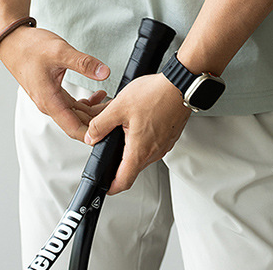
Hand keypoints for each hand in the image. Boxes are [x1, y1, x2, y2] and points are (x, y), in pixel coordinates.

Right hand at [0, 26, 110, 140]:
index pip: (74, 128)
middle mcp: (49, 104)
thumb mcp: (60, 52)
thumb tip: (104, 73)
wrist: (13, 41)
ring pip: (76, 113)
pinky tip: (98, 94)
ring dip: (94, 111)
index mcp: (49, 101)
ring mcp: (50, 99)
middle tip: (119, 112)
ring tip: (113, 102)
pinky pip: (72, 104)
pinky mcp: (52, 92)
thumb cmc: (30, 47)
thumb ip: (84, 63)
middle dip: (98, 121)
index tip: (109, 134)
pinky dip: (86, 102)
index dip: (92, 135)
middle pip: (77, 122)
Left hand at [84, 73, 190, 194]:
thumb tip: (91, 136)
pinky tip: (139, 120)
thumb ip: (101, 124)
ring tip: (124, 127)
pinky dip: (143, 137)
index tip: (105, 187)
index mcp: (140, 151)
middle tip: (110, 144)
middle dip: (119, 159)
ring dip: (131, 145)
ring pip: (143, 154)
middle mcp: (154, 152)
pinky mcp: (169, 136)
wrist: (181, 84)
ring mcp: (164, 145)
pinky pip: (153, 144)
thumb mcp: (120, 106)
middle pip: (132, 167)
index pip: (123, 182)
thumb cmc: (156, 94)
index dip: (111, 187)